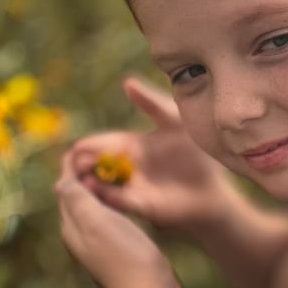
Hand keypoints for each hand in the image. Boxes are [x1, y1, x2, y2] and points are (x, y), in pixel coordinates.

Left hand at [55, 153, 182, 287]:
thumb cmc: (125, 254)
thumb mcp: (97, 221)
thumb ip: (77, 200)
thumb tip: (59, 181)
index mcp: (72, 227)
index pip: (65, 190)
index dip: (70, 168)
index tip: (78, 147)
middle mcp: (80, 237)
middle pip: (75, 200)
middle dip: (80, 177)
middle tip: (93, 154)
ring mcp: (98, 245)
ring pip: (91, 210)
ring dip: (96, 190)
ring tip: (108, 171)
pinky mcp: (116, 251)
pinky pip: (107, 220)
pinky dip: (109, 204)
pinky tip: (122, 201)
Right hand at [65, 75, 232, 234]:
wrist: (215, 183)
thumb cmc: (198, 151)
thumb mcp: (175, 122)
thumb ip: (152, 103)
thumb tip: (127, 82)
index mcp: (131, 145)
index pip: (101, 144)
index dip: (87, 146)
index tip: (75, 147)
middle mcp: (127, 167)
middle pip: (95, 165)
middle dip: (81, 165)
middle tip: (72, 163)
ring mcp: (132, 187)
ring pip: (102, 185)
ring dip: (89, 182)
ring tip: (80, 177)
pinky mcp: (142, 205)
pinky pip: (120, 201)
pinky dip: (107, 196)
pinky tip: (98, 190)